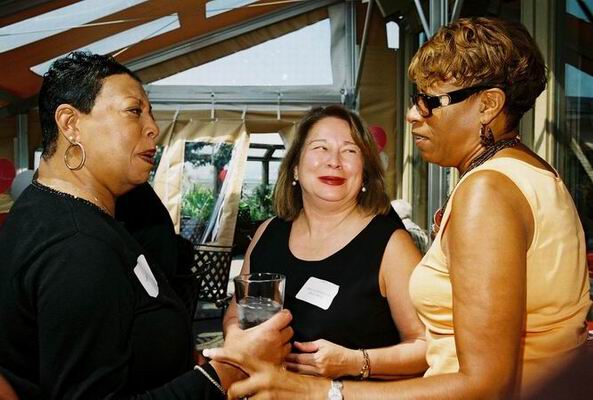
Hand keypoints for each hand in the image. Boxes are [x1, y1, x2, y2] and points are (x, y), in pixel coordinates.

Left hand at [205, 347, 324, 399]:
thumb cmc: (296, 381)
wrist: (314, 392)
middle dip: (233, 396)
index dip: (222, 354)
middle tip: (233, 395)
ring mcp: (266, 394)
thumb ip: (263, 369)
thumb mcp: (279, 370)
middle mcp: (263, 380)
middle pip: (234, 391)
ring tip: (254, 396)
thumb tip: (249, 370)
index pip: (238, 357)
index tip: (208, 353)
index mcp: (263, 367)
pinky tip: (264, 398)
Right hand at [215, 309, 292, 365]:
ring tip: (273, 342)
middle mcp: (277, 342)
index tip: (281, 314)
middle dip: (284, 328)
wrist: (233, 374)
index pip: (286, 316)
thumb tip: (232, 308)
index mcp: (268, 331)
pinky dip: (281, 354)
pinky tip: (271, 354)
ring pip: (289, 344)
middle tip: (275, 329)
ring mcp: (279, 354)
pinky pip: (285, 356)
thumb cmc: (234, 355)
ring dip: (283, 342)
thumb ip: (233, 319)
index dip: (284, 314)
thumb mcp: (232, 332)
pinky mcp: (279, 365)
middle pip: (289, 329)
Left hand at [284, 339, 360, 378]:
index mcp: (318, 359)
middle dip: (289, 365)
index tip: (284, 354)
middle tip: (280, 361)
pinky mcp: (321, 379)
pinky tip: (295, 371)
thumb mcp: (324, 343)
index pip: (300, 358)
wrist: (350, 362)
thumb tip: (297, 344)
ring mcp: (319, 376)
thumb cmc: (338, 351)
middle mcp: (318, 369)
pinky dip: (300, 374)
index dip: (291, 356)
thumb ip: (309, 345)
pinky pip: (308, 377)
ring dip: (293, 370)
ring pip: (302, 374)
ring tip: (285, 366)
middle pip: (299, 368)